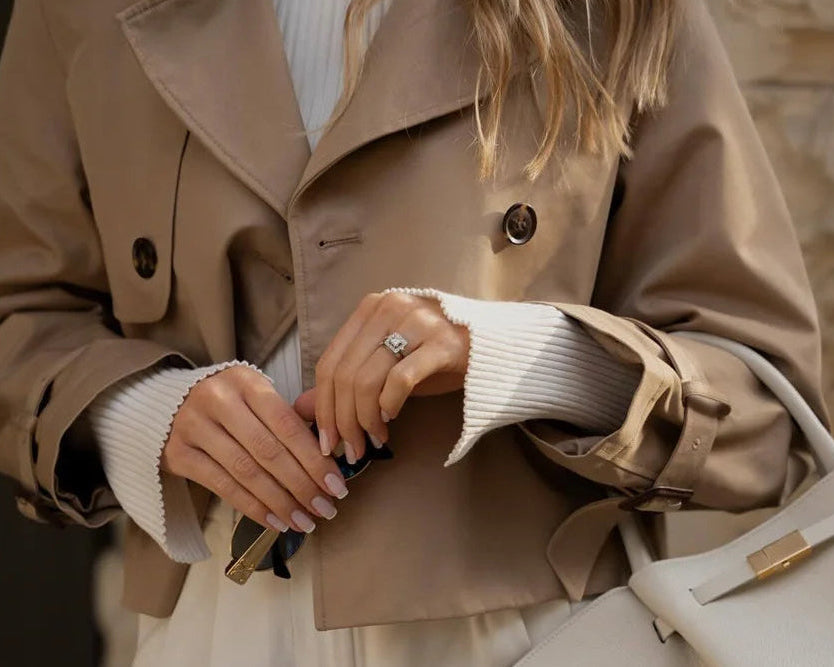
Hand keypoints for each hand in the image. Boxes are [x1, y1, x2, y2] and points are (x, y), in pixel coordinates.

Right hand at [160, 365, 348, 533]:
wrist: (167, 404)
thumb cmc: (230, 402)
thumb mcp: (257, 395)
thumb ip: (292, 416)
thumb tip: (333, 452)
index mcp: (246, 381)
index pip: (287, 424)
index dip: (315, 458)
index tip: (337, 485)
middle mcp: (218, 400)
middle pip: (268, 450)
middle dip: (302, 485)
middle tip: (326, 508)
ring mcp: (194, 426)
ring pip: (246, 472)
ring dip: (281, 502)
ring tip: (305, 521)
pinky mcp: (178, 454)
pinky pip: (223, 487)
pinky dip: (253, 507)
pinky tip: (276, 521)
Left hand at [310, 291, 469, 462]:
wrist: (493, 345)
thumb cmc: (436, 355)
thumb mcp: (386, 365)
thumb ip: (346, 382)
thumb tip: (302, 408)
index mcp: (370, 309)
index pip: (329, 361)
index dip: (323, 405)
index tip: (325, 440)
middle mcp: (389, 308)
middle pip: (345, 374)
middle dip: (342, 420)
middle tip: (349, 450)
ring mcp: (416, 321)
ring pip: (367, 379)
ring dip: (364, 420)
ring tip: (372, 442)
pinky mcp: (443, 342)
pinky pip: (400, 380)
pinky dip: (389, 406)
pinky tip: (391, 421)